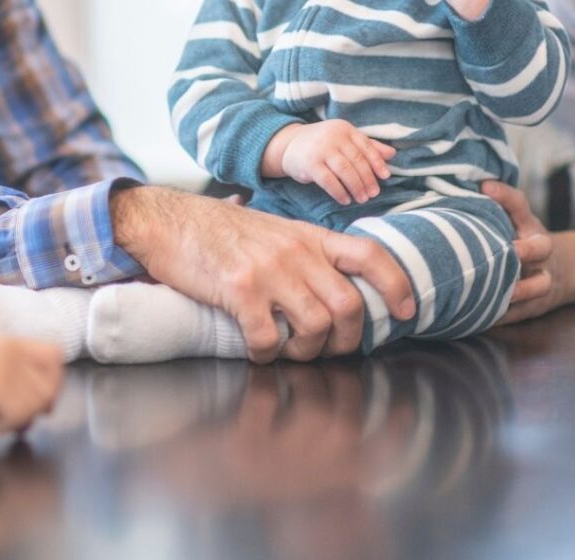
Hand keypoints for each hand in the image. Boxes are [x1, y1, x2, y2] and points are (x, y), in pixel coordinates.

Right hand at [0, 334, 63, 439]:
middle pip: (52, 381)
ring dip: (14, 419)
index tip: (33, 405)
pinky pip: (19, 416)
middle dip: (36, 406)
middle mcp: (6, 344)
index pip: (54, 354)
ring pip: (38, 402)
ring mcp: (1, 361)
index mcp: (4, 340)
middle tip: (4, 418)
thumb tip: (47, 402)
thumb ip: (13, 380)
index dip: (50, 382)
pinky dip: (0, 427)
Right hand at [111, 186, 415, 362]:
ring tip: (286, 349)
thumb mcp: (274, 230)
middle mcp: (296, 251)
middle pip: (349, 306)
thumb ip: (305, 252)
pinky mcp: (239, 290)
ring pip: (315, 327)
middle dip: (346, 340)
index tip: (405, 310)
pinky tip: (254, 348)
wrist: (169, 220)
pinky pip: (267, 339)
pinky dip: (265, 354)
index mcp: (308, 236)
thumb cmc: (220, 231)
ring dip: (305, 351)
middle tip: (327, 348)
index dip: (395, 284)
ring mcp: (269, 270)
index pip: (370, 254)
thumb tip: (334, 285)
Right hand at [262, 120, 395, 204]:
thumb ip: (367, 146)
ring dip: (356, 187)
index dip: (377, 162)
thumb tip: (392, 154)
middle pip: (357, 160)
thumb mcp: (344, 140)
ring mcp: (321, 149)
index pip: (365, 146)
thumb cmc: (323, 144)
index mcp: (344, 129)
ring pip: (345, 171)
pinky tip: (345, 199)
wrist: (290, 145)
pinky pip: (329, 181)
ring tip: (362, 199)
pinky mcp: (310, 164)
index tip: (385, 177)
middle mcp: (333, 136)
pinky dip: (339, 192)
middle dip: (367, 179)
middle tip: (373, 194)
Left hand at [482, 180, 574, 322]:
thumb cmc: (522, 239)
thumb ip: (490, 208)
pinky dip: (505, 316)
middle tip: (513, 250)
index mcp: (528, 225)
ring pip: (540, 285)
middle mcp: (539, 250)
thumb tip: (450, 187)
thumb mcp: (514, 220)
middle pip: (542, 246)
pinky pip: (522, 313)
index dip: (505, 195)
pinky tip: (482, 317)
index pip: (520, 204)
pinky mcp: (535, 305)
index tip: (485, 186)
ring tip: (506, 292)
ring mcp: (542, 278)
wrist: (563, 272)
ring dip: (523, 289)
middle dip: (528, 249)